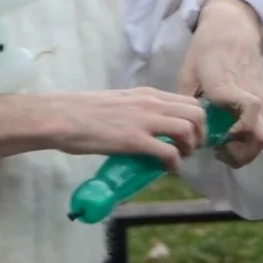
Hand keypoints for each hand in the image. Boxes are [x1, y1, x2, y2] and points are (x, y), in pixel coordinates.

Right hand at [47, 87, 208, 169]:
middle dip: (200, 135)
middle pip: (196, 114)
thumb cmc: (83, 111)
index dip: (197, 121)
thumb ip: (137, 110)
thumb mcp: (119, 102)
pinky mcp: (135, 140)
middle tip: (190, 149)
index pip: (189, 101)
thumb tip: (146, 125)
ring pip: (188, 130)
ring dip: (189, 148)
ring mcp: (144, 121)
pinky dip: (174, 163)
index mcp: (147, 94)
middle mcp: (151, 103)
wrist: (62, 117)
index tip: (191, 136)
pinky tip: (167, 169)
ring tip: (179, 158)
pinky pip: (169, 152)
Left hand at [177, 0, 262, 167]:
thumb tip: (182, 133)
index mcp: (229, 90)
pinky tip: (229, 128)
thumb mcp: (188, 75)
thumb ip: (186, 106)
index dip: (233, 143)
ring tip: (222, 142)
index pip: (247, 125)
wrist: (233, 27)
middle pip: (259, 138)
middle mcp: (252, 97)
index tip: (214, 146)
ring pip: (261, 133)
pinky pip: (260, 123)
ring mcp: (262, 98)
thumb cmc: (207, 49)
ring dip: (244, 144)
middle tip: (220, 152)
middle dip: (242, 154)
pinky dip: (247, 133)